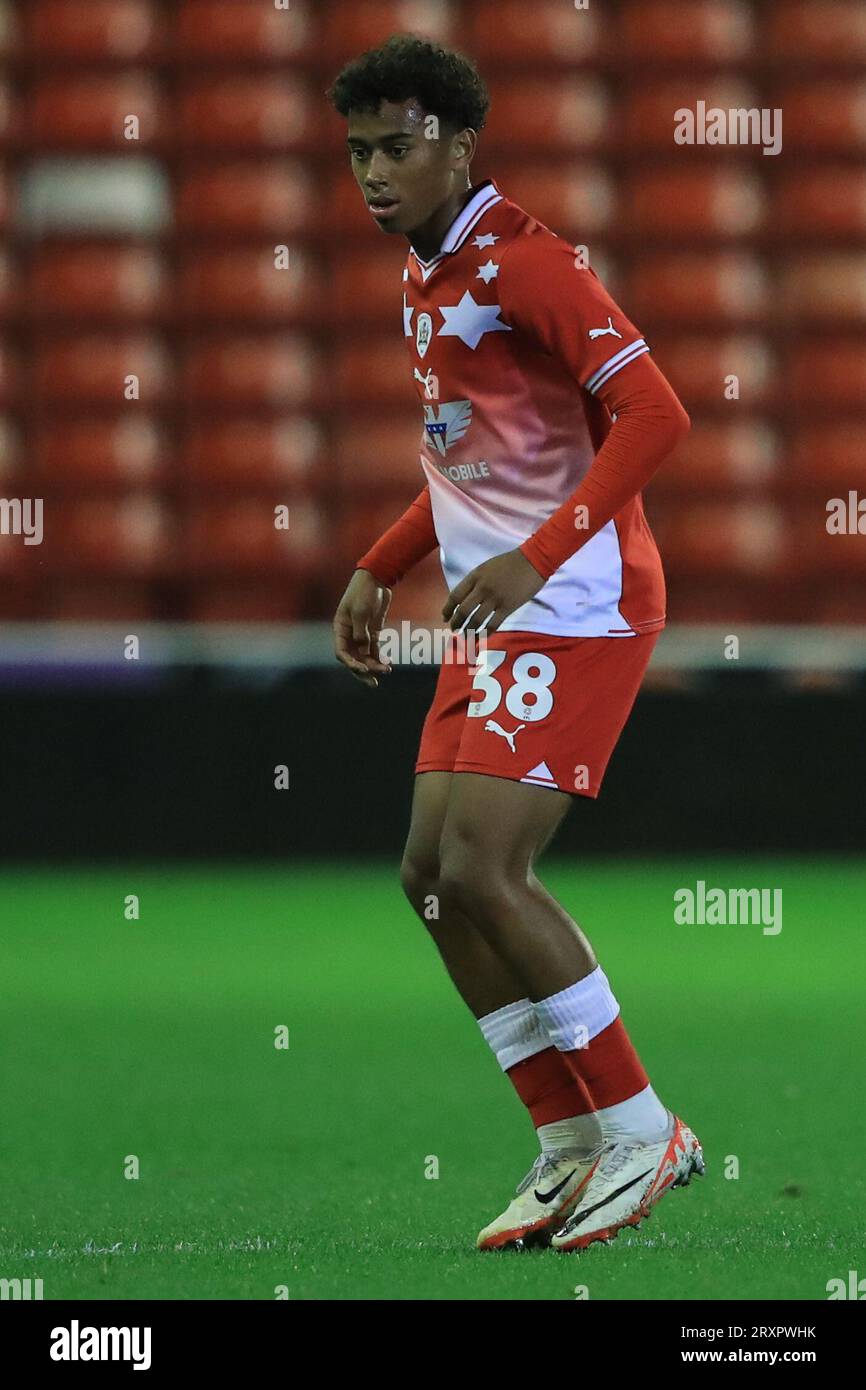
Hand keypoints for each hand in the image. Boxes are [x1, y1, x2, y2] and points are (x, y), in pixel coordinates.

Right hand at [333, 569, 392, 687]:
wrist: (377, 578)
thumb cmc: (363, 592)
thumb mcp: (360, 612)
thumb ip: (361, 633)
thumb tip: (363, 651)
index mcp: (340, 628)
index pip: (341, 652)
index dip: (350, 663)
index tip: (362, 668)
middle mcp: (348, 634)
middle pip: (353, 658)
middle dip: (362, 671)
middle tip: (373, 683)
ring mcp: (361, 633)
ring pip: (365, 656)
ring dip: (374, 665)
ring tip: (386, 671)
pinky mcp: (373, 631)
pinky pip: (375, 649)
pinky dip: (380, 657)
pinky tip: (387, 664)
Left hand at [442, 548, 544, 633]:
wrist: (532, 561)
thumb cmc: (509, 562)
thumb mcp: (486, 567)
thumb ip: (475, 581)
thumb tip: (465, 599)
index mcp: (475, 576)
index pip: (455, 596)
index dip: (447, 610)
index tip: (445, 618)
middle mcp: (482, 588)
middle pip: (463, 611)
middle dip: (456, 623)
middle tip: (454, 630)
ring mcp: (495, 598)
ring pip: (476, 620)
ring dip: (469, 632)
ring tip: (466, 637)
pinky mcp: (508, 607)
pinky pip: (493, 624)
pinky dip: (486, 633)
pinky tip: (483, 637)